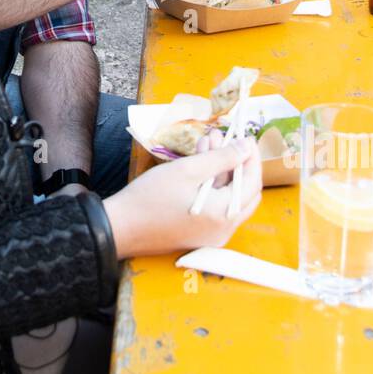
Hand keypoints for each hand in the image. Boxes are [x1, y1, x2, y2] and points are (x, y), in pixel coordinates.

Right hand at [103, 136, 261, 259]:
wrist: (120, 227)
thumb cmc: (151, 197)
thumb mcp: (188, 170)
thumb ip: (222, 158)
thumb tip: (246, 147)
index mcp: (224, 215)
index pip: (252, 183)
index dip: (251, 157)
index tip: (246, 136)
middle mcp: (223, 231)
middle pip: (244, 193)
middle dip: (237, 163)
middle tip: (227, 139)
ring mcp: (211, 236)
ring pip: (228, 198)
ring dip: (221, 171)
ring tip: (208, 143)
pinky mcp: (198, 236)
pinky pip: (215, 208)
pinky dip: (212, 186)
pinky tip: (199, 164)